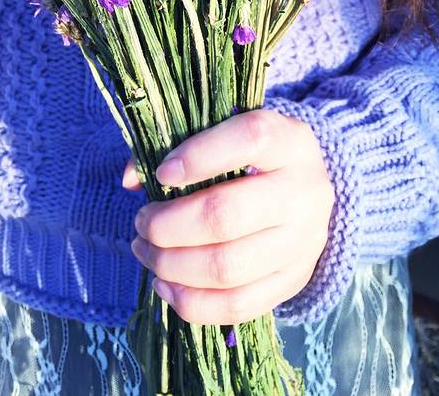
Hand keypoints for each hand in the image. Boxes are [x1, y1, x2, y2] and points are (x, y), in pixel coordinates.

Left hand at [122, 109, 333, 325]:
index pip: (250, 140)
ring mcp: (303, 242)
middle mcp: (304, 192)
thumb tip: (131, 179)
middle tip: (142, 222)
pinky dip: (192, 302)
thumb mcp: (227, 133)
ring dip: (172, 265)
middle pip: (226, 215)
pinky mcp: (294, 281)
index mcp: (290, 141)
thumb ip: (176, 143)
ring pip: (227, 267)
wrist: (307, 192)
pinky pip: (238, 305)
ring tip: (145, 250)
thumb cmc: (252, 156)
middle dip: (168, 225)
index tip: (160, 173)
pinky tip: (164, 284)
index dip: (198, 156)